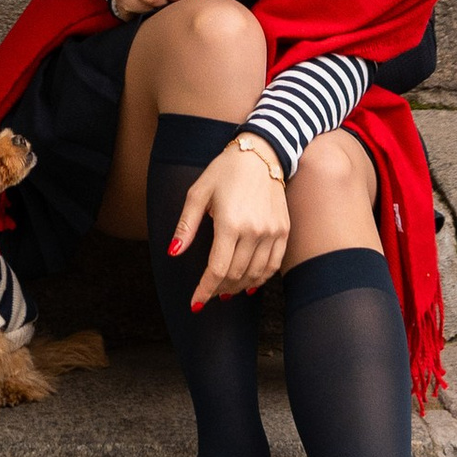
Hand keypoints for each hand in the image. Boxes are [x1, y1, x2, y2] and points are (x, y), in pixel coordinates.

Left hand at [168, 138, 290, 306]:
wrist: (261, 154)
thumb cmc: (224, 172)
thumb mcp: (198, 193)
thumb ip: (186, 226)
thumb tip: (173, 253)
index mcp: (230, 223)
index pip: (217, 269)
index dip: (205, 290)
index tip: (195, 303)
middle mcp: (254, 231)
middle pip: (235, 275)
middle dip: (218, 290)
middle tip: (207, 294)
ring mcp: (272, 232)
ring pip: (255, 274)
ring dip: (238, 287)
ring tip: (225, 291)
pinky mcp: (283, 231)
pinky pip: (273, 265)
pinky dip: (260, 279)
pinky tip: (249, 283)